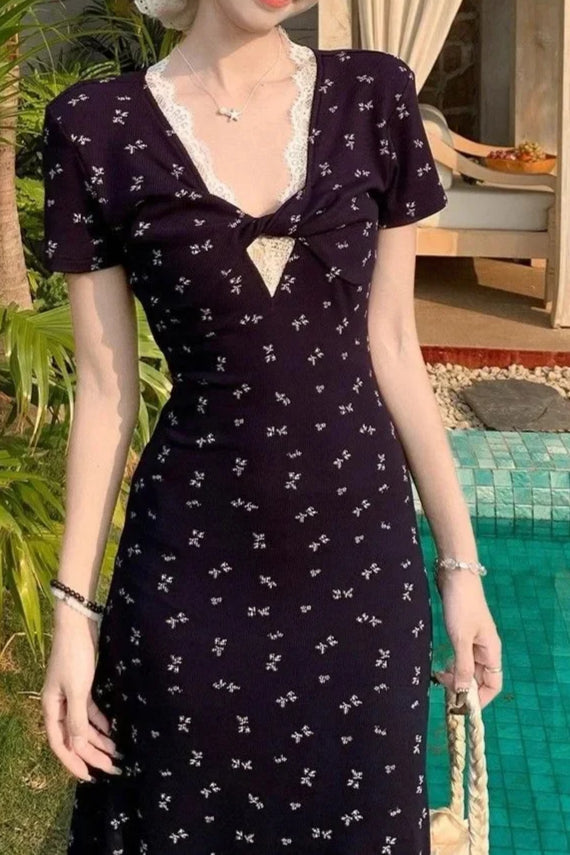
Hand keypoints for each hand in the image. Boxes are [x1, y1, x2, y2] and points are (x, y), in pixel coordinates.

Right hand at [41, 607, 121, 781]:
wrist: (79, 625)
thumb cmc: (75, 657)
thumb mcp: (77, 690)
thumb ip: (77, 720)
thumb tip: (77, 748)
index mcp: (51, 709)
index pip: (61, 745)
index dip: (73, 763)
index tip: (90, 777)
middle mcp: (59, 706)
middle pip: (75, 738)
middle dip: (93, 755)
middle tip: (113, 768)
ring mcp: (71, 696)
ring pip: (85, 726)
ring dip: (99, 740)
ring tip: (117, 753)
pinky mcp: (84, 686)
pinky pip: (91, 712)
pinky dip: (101, 722)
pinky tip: (113, 731)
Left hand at [433, 571, 502, 710]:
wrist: (455, 576)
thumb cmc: (461, 606)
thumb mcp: (461, 639)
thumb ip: (462, 666)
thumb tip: (463, 692)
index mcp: (491, 652)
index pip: (493, 685)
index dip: (480, 699)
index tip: (462, 706)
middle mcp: (485, 649)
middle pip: (479, 678)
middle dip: (464, 688)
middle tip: (443, 691)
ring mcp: (474, 641)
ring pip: (467, 668)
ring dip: (456, 676)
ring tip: (439, 679)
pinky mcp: (462, 633)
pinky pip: (460, 656)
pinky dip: (452, 664)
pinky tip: (440, 667)